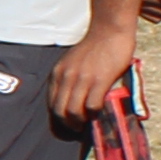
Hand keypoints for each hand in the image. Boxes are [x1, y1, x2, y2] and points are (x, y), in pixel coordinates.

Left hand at [48, 16, 140, 130]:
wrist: (109, 30)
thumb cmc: (94, 46)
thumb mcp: (72, 62)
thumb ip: (70, 78)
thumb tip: (73, 100)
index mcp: (57, 73)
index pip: (51, 104)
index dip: (58, 119)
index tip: (68, 125)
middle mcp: (66, 77)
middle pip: (59, 111)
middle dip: (68, 125)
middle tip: (78, 129)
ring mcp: (82, 79)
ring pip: (74, 112)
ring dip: (80, 122)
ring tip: (88, 124)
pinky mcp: (98, 80)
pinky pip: (92, 106)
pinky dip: (95, 114)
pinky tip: (99, 113)